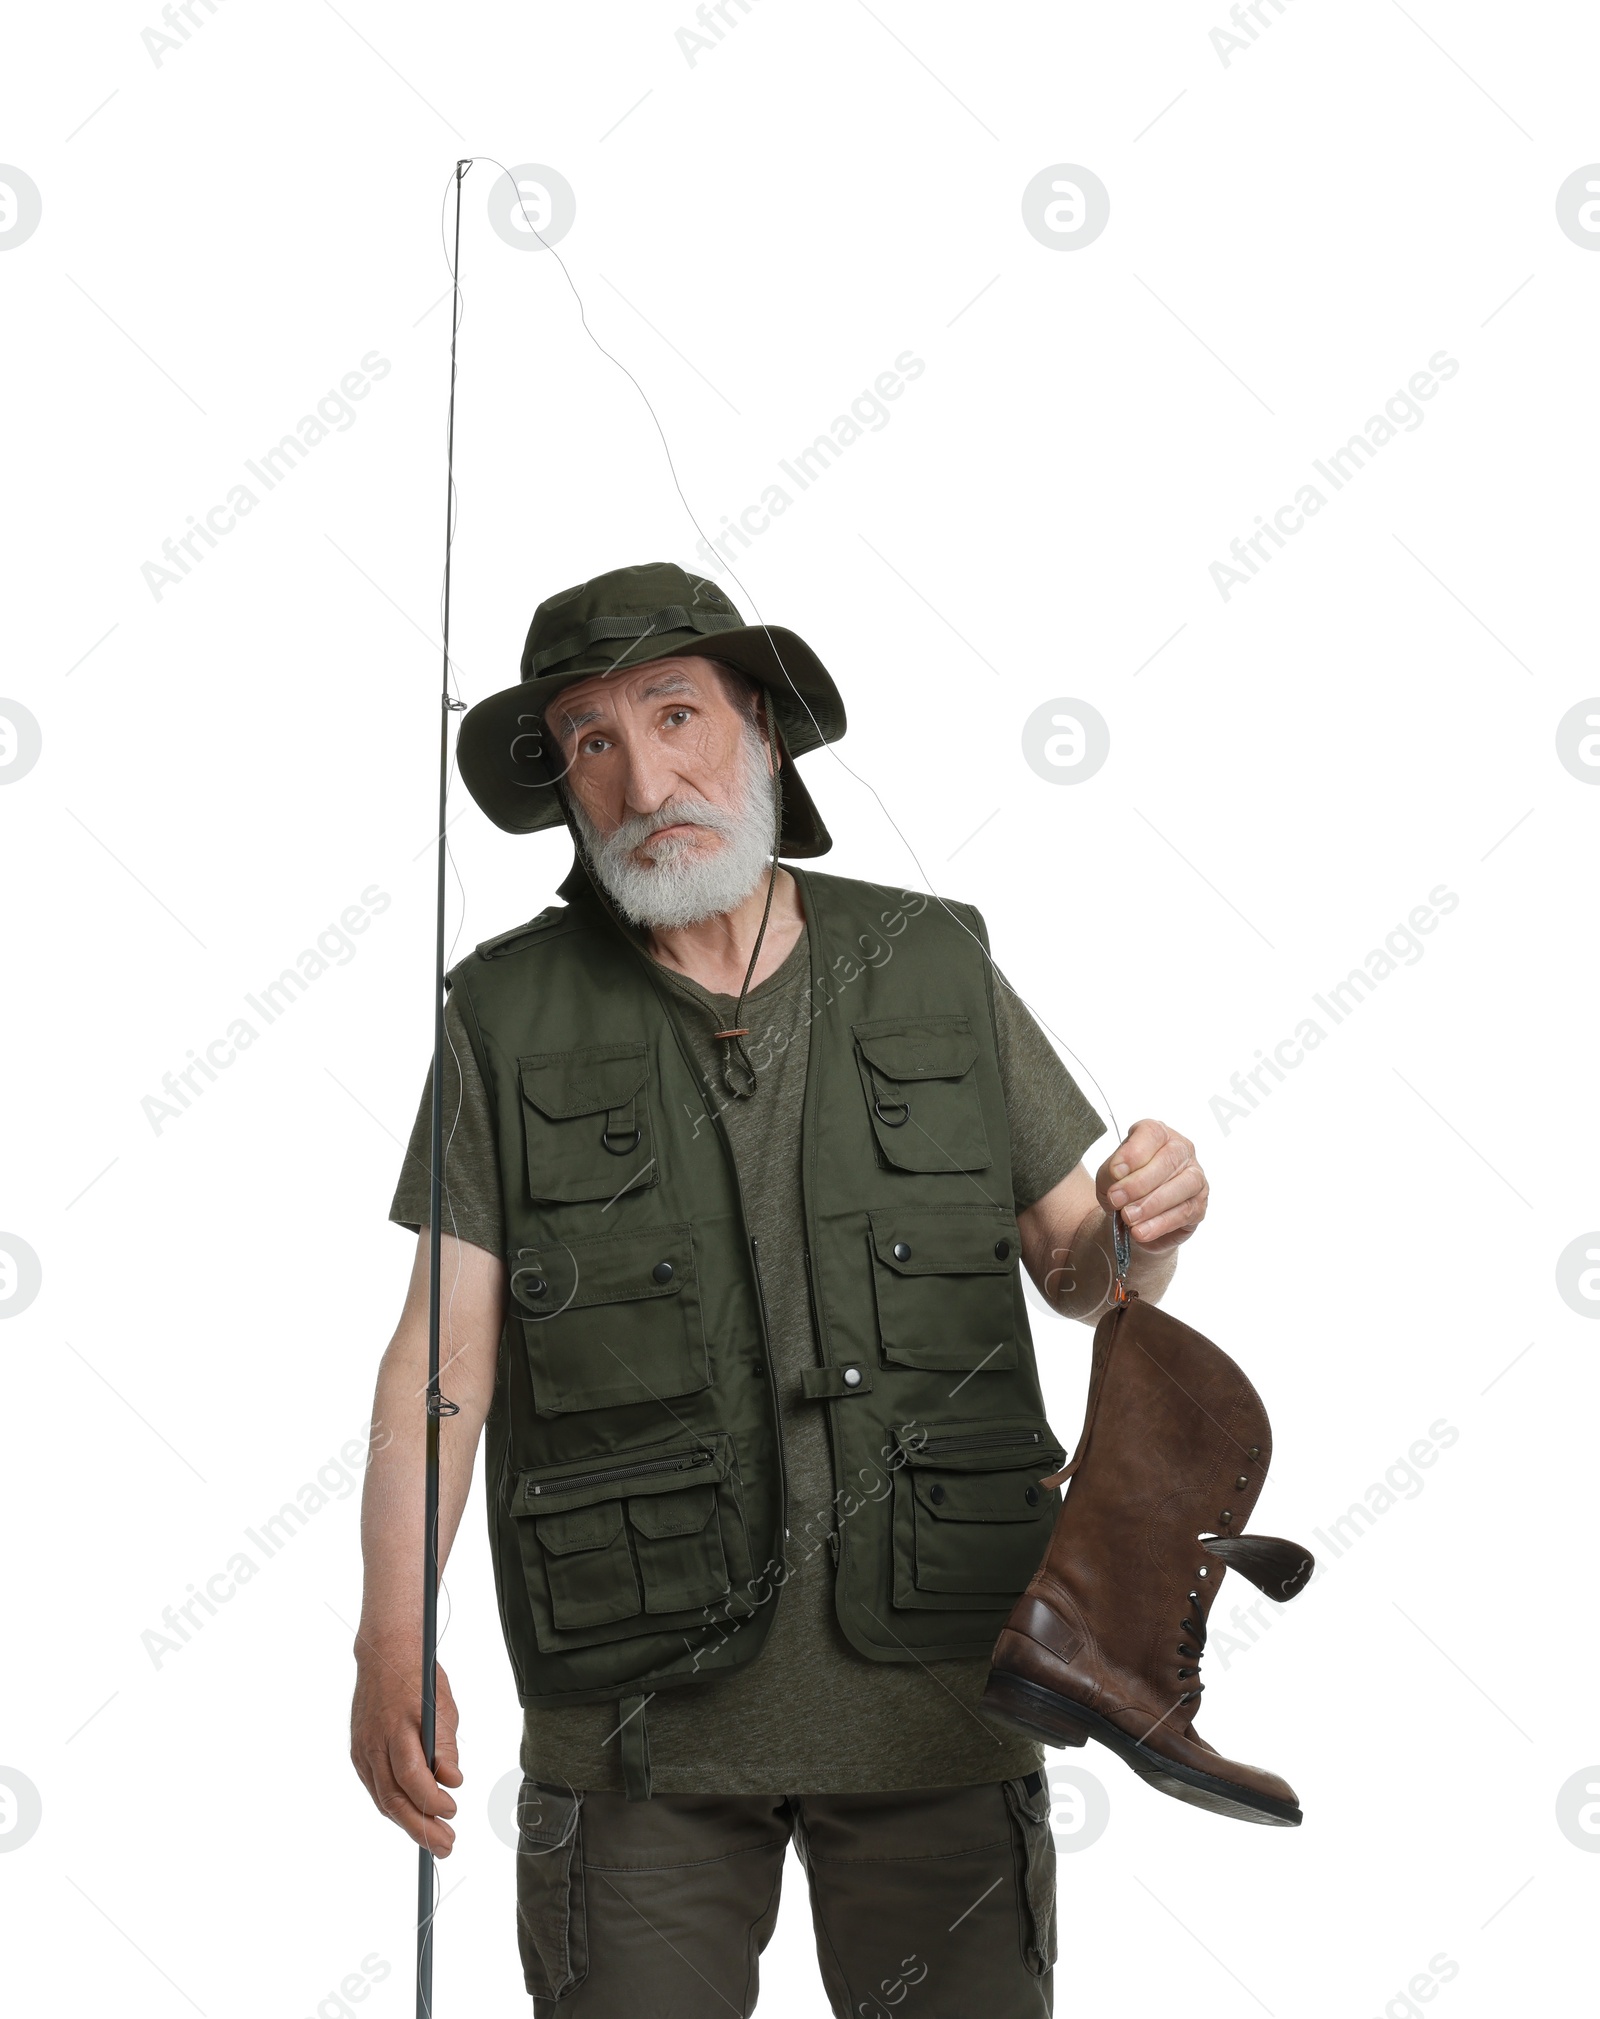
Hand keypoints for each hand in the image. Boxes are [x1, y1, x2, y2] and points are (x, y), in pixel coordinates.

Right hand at [350, 1644, 462, 1853]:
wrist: (383, 1654)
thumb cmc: (420, 1678)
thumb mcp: (443, 1705)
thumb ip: (446, 1746)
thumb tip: (452, 1782)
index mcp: (398, 1727)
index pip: (412, 1777)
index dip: (432, 1800)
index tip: (454, 1809)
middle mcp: (375, 1742)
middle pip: (393, 1798)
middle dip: (421, 1827)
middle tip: (446, 1846)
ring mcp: (362, 1749)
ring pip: (382, 1798)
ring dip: (408, 1824)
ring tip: (435, 1840)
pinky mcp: (358, 1753)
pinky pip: (376, 1788)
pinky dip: (394, 1805)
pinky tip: (413, 1816)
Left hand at [1096, 1119, 1206, 1252]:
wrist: (1131, 1219)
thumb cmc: (1122, 1187)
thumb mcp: (1108, 1176)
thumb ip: (1112, 1171)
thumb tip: (1120, 1174)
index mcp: (1157, 1134)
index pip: (1151, 1133)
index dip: (1133, 1153)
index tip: (1115, 1172)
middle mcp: (1181, 1150)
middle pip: (1168, 1160)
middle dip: (1139, 1183)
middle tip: (1117, 1200)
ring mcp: (1195, 1176)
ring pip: (1182, 1186)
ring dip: (1151, 1204)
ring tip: (1128, 1218)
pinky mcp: (1199, 1204)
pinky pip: (1184, 1212)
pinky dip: (1160, 1224)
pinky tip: (1141, 1231)